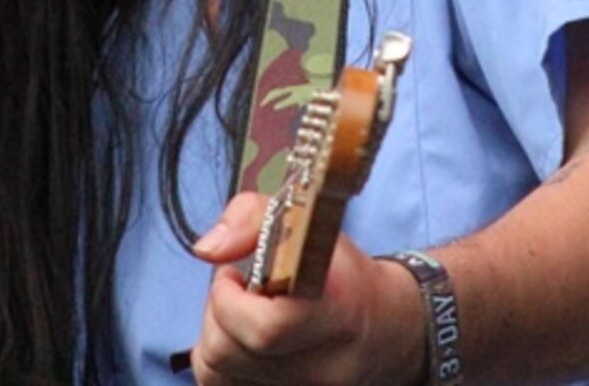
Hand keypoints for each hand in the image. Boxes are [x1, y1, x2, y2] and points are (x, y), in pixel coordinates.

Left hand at [189, 192, 423, 384]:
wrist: (382, 329)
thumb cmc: (337, 271)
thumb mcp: (304, 221)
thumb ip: (249, 217)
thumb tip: (206, 249)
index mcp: (338, 310)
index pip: (266, 328)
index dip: (231, 300)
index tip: (235, 275)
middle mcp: (325, 365)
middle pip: (228, 351)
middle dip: (217, 311)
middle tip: (237, 290)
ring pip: (215, 372)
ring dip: (214, 335)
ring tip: (243, 313)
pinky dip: (219, 362)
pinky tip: (241, 340)